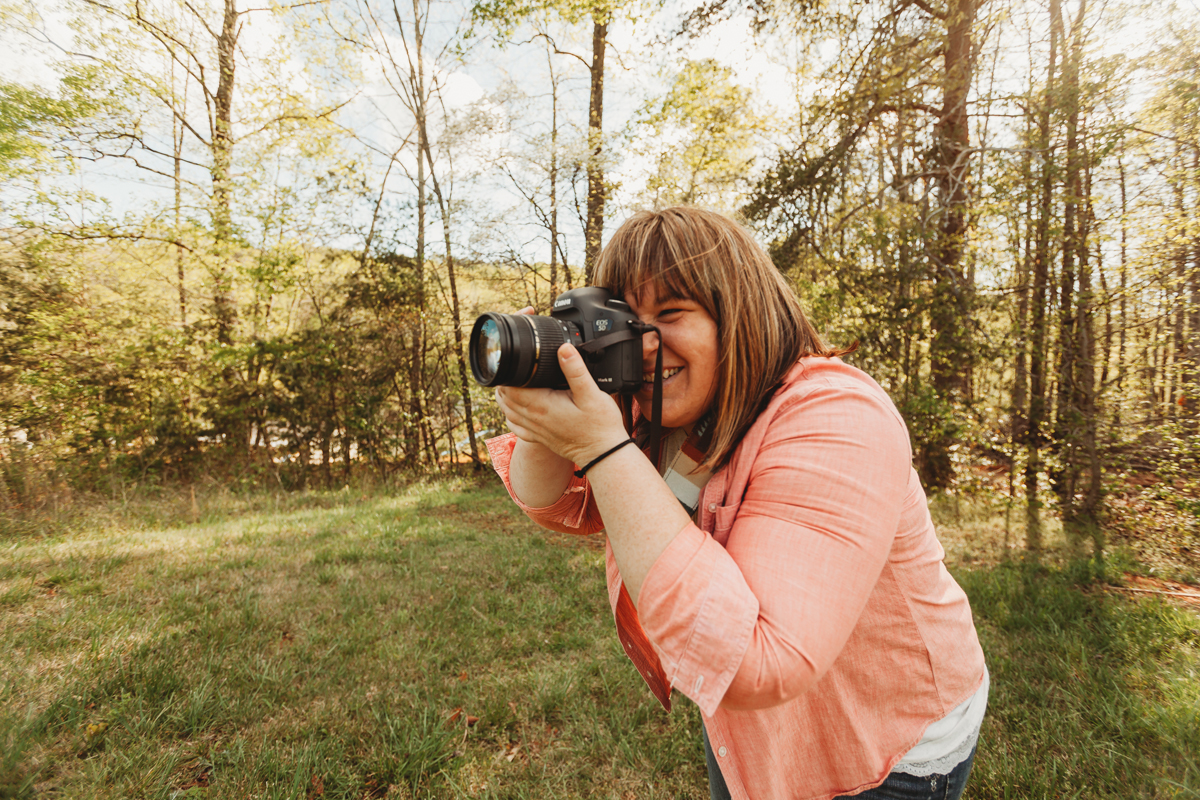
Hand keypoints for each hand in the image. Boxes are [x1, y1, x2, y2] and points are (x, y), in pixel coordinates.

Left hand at [495, 343, 628, 466]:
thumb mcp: (592, 394)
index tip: (512, 360)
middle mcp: (534, 419)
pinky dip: (510, 414)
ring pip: (508, 411)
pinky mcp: (540, 438)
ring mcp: (535, 430)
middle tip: (511, 366)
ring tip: (510, 382)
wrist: (603, 455)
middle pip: (505, 398)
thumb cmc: (600, 426)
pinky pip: (516, 426)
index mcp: (542, 405)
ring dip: (505, 397)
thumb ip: (576, 370)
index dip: (506, 372)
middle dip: (504, 381)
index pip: (510, 387)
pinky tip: (515, 407)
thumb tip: (564, 348)